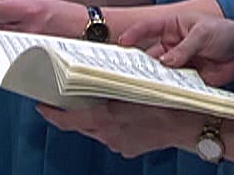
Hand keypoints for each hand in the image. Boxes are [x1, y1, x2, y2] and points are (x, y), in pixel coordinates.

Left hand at [39, 100, 198, 157]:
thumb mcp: (136, 87)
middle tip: (71, 97)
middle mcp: (109, 135)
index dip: (52, 114)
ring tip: (106, 101)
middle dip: (76, 112)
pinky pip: (114, 136)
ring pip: (99, 130)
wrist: (191, 124)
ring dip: (98, 118)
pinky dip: (114, 125)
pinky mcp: (130, 148)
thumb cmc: (167, 101)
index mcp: (106, 119)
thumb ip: (111, 87)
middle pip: (82, 125)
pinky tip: (127, 114)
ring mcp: (119, 144)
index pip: (68, 121)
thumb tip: (95, 83)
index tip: (42, 106)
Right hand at [117, 10, 233, 84]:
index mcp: (173, 26)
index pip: (149, 28)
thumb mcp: (203, 33)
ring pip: (160, 71)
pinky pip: (173, 83)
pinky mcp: (187, 78)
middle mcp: (172, 45)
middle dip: (141, 63)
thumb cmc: (224, 32)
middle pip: (150, 55)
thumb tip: (166, 62)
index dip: (134, 34)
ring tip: (146, 84)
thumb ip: (185, 48)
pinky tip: (163, 92)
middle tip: (131, 72)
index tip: (123, 43)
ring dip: (154, 78)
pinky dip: (167, 89)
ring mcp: (178, 62)